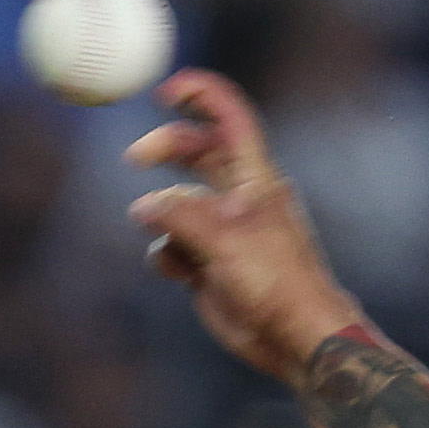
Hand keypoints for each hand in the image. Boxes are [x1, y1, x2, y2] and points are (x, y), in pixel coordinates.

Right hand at [125, 71, 357, 382]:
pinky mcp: (207, 263)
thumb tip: (143, 207)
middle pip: (196, 152)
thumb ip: (177, 215)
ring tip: (179, 248)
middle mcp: (238, 197)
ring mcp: (221, 230)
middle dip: (166, 149)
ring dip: (163, 220)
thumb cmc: (274, 280)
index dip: (202, 95)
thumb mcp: (222, 237)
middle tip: (135, 158)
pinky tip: (183, 275)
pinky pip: (171, 247)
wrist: (293, 337)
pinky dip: (167, 256)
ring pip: (175, 206)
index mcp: (254, 176)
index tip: (166, 90)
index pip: (230, 118)